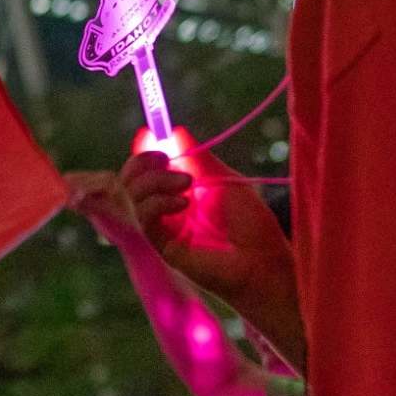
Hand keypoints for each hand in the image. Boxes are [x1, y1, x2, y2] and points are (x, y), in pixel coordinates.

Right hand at [76, 147, 290, 318]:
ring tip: (186, 183)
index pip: (148, 168)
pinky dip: (157, 203)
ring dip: (153, 181)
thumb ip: (198, 159)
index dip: (144, 151)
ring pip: (132, 196)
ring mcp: (164, 227)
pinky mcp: (162, 245)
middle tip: (164, 158)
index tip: (150, 135)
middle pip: (131, 180)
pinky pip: (143, 218)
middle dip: (141, 163)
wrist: (264, 263)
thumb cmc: (252, 225)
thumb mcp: (226, 180)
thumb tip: (173, 132)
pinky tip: (182, 203)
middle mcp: (168, 208)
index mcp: (182, 191)